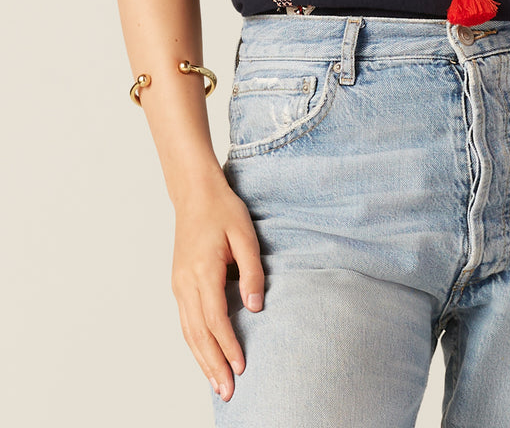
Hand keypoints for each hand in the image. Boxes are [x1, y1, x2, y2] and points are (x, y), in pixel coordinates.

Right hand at [170, 169, 264, 401]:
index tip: (241, 365)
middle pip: (198, 333)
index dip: (228, 344)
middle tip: (227, 392)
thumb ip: (251, 271)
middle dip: (213, 364)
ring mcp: (179, 284)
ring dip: (202, 360)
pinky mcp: (179, 283)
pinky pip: (186, 321)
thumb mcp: (245, 234)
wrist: (194, 193)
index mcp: (202, 270)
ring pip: (188, 331)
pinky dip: (195, 344)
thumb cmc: (222, 209)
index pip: (215, 318)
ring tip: (216, 384)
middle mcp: (185, 282)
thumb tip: (255, 307)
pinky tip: (205, 357)